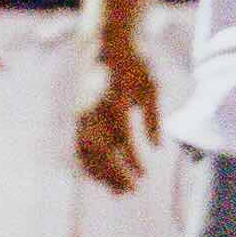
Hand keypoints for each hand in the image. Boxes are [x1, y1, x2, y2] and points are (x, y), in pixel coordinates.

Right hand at [79, 32, 161, 193]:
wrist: (105, 46)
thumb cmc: (134, 67)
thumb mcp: (151, 87)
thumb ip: (154, 118)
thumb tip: (157, 148)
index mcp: (113, 100)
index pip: (121, 137)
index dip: (132, 159)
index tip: (145, 175)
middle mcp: (93, 110)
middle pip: (99, 150)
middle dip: (115, 173)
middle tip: (134, 190)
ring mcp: (82, 114)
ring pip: (86, 152)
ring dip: (102, 173)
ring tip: (121, 191)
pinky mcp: (78, 117)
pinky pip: (80, 147)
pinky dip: (90, 165)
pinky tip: (105, 179)